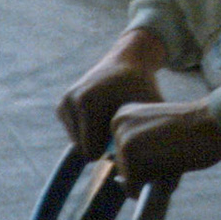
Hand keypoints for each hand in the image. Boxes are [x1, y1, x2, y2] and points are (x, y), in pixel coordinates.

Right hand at [57, 29, 168, 159]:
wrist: (127, 61)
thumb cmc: (143, 87)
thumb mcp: (151, 106)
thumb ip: (154, 131)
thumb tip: (157, 158)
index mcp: (88, 103)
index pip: (92, 151)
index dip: (112, 151)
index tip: (127, 137)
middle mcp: (72, 100)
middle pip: (84, 148)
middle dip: (102, 146)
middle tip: (121, 130)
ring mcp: (65, 102)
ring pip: (79, 143)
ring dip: (97, 138)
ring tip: (114, 122)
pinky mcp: (62, 105)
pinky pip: (75, 134)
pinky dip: (89, 131)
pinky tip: (105, 118)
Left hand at [110, 100, 220, 185]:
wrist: (215, 121)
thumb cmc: (196, 133)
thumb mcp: (160, 138)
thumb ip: (140, 157)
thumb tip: (120, 184)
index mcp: (124, 116)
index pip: (124, 157)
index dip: (151, 161)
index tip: (169, 142)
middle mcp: (118, 123)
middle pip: (125, 169)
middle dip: (151, 170)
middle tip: (174, 150)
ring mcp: (122, 137)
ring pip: (130, 179)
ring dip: (154, 178)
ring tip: (174, 155)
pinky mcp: (129, 152)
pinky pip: (134, 188)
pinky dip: (154, 187)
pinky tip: (172, 164)